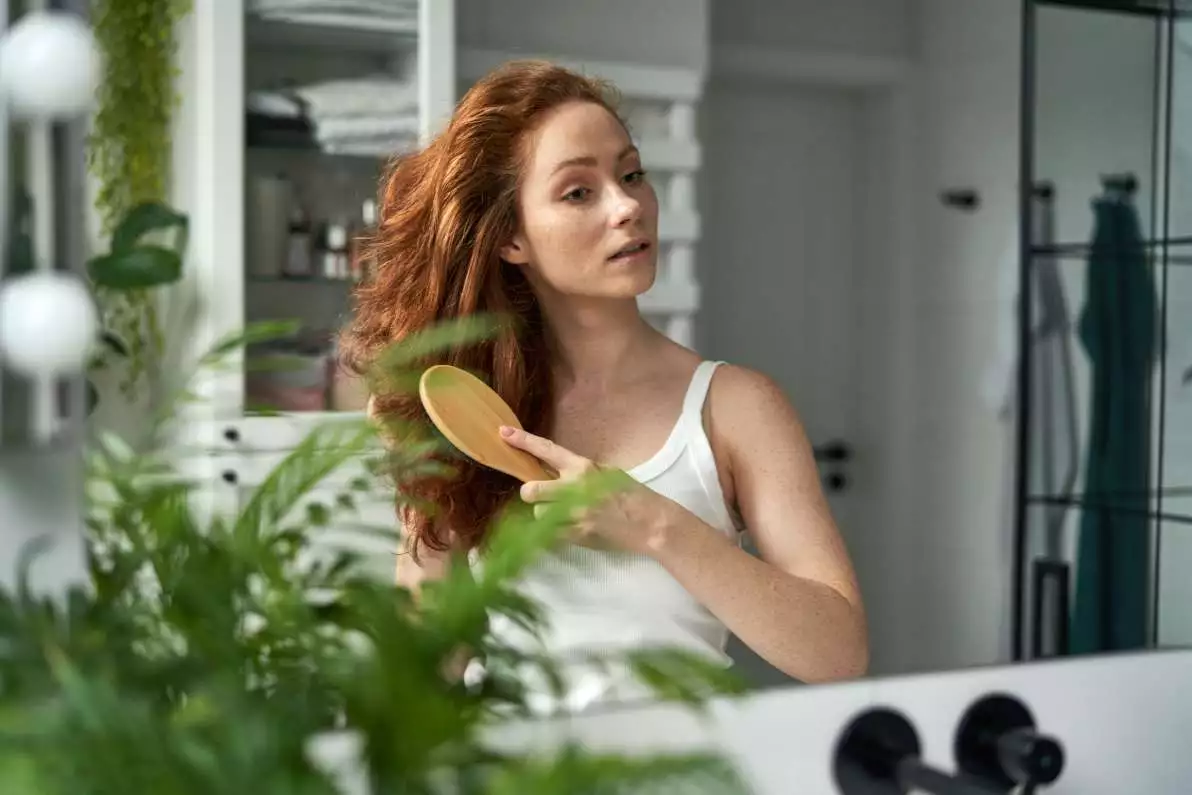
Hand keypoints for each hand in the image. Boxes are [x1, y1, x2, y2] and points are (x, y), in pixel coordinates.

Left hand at [499, 425, 673, 555]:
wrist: (651, 523)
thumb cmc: (631, 495)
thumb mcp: (607, 472)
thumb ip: (580, 472)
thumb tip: (554, 474)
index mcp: (583, 467)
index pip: (547, 450)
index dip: (523, 441)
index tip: (503, 433)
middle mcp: (576, 488)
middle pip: (531, 490)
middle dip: (531, 494)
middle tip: (540, 497)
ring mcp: (575, 513)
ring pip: (538, 514)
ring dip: (545, 516)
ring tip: (564, 517)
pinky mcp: (578, 535)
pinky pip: (549, 535)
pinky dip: (552, 534)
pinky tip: (567, 530)